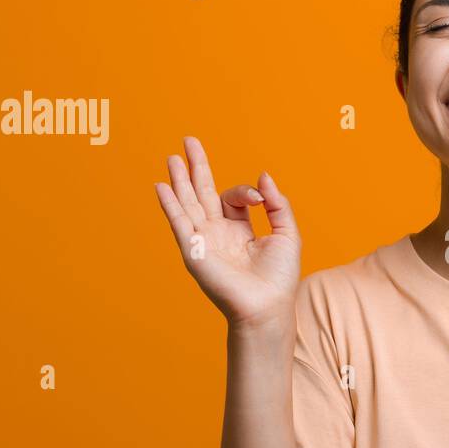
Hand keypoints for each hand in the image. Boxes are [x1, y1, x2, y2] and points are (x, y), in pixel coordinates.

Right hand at [154, 136, 301, 328]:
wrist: (267, 306)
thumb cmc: (279, 277)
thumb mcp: (287, 232)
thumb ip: (276, 203)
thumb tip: (263, 175)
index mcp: (239, 230)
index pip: (233, 198)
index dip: (244, 191)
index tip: (259, 198)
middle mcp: (218, 234)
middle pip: (202, 193)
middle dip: (196, 168)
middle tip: (188, 141)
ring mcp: (204, 242)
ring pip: (188, 204)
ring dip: (179, 181)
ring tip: (172, 157)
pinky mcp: (194, 251)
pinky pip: (179, 223)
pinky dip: (170, 205)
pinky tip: (162, 186)